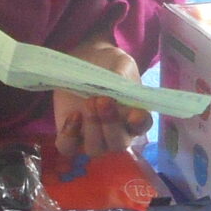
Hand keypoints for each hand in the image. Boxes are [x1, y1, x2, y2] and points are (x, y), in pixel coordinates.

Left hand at [53, 41, 150, 157]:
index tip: (135, 114)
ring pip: (95, 148)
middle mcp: (116, 134)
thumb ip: (122, 74)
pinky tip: (72, 116)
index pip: (142, 127)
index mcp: (135, 117)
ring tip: (89, 102)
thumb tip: (117, 84)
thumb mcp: (120, 63)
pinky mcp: (70, 135)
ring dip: (92, 128)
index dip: (139, 124)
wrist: (85, 61)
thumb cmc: (110, 65)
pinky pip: (69, 147)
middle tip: (103, 100)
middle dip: (111, 124)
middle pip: (118, 144)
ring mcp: (92, 137)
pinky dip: (69, 136)